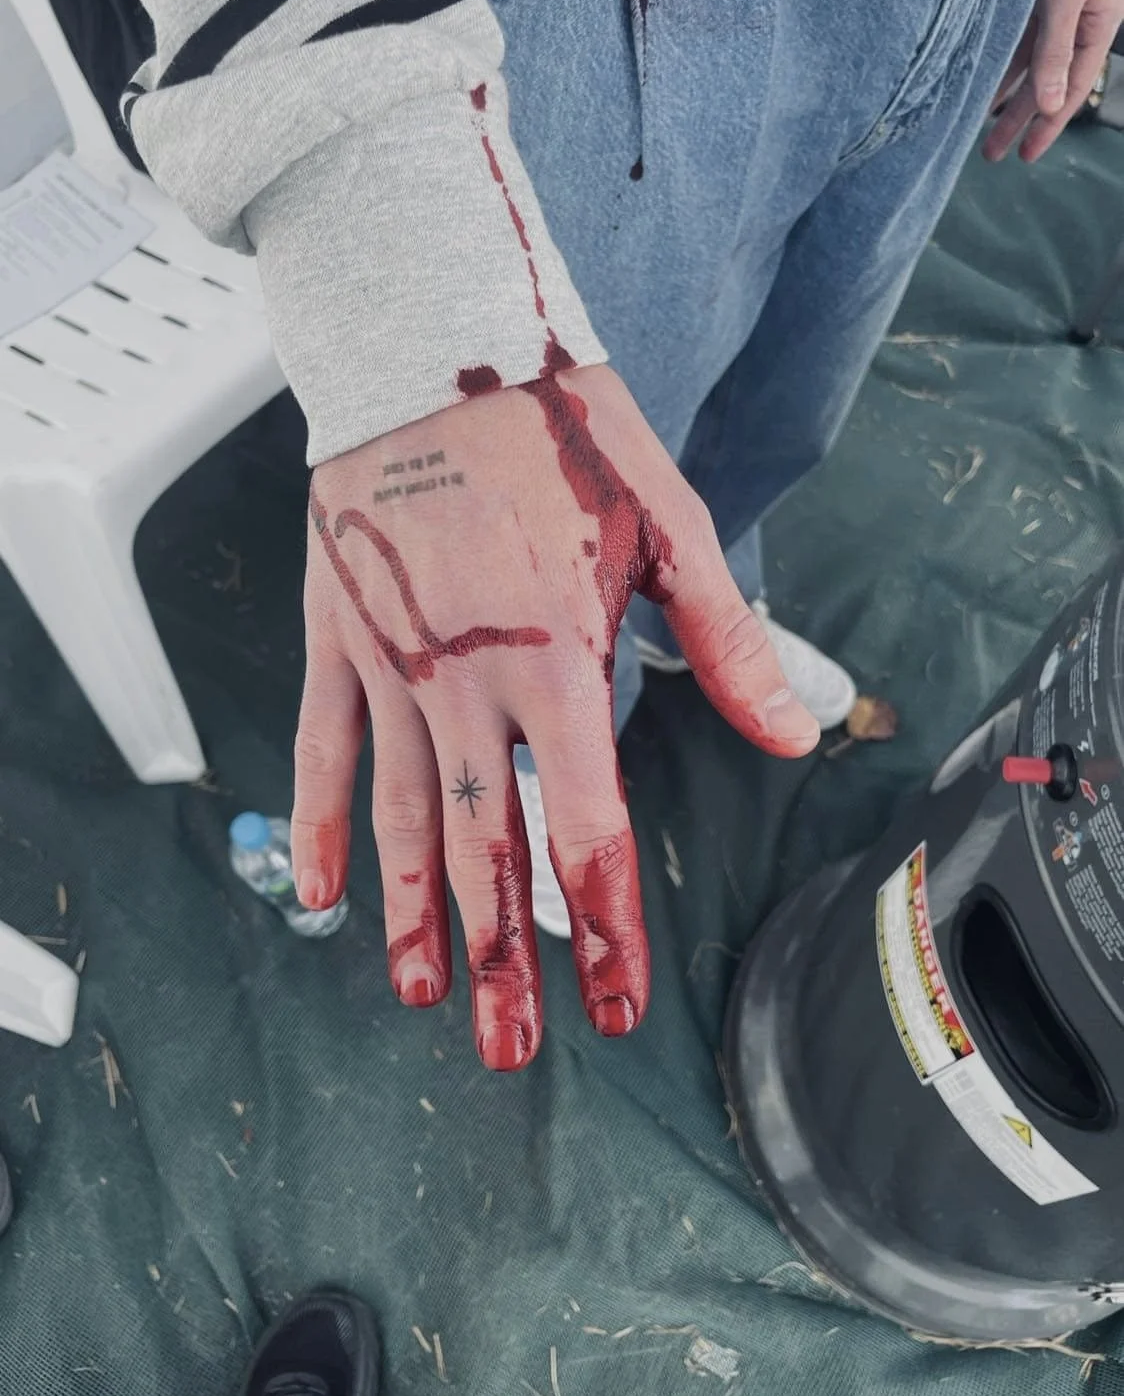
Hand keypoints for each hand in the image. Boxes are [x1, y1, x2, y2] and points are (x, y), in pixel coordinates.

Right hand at [288, 358, 818, 1071]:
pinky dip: (321, 818)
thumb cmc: (558, 427)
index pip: (584, 821)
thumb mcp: (667, 521)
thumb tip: (795, 733)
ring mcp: (392, 661)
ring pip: (403, 813)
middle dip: (505, 956)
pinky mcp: (340, 634)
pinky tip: (317, 890)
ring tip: (423, 994)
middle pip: (487, 845)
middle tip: (512, 1050)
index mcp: (557, 653)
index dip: (601, 922)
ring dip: (414, 913)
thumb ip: (726, 637)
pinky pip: (325, 743)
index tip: (611, 1004)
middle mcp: (468, 677)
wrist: (433, 345)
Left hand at [984, 0, 1123, 163]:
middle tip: (991, 153)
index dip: (1049, 123)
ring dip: (1004, 92)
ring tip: (980, 125)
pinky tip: (980, 81)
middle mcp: (1079, 13)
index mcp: (1101, 17)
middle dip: (1019, 117)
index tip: (1026, 155)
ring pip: (1027, 59)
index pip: (1074, 85)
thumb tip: (1051, 106)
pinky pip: (1014, 33)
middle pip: (1047, 78)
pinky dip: (998, 59)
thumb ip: (1057, 48)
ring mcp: (1053, 1)